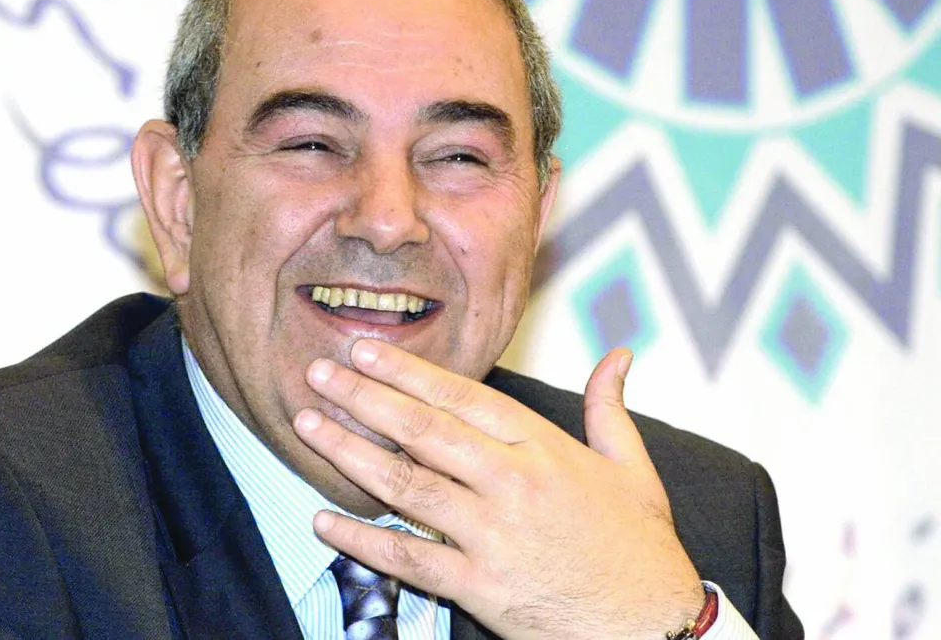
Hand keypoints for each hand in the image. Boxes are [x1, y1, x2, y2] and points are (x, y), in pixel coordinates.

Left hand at [292, 340, 704, 639]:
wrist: (653, 627)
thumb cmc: (640, 544)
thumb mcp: (633, 466)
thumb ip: (608, 407)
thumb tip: (618, 354)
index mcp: (543, 449)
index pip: (462, 397)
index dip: (407, 371)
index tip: (365, 349)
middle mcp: (512, 485)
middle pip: (423, 431)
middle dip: (363, 397)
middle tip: (318, 372)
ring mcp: (493, 537)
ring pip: (407, 486)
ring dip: (350, 454)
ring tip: (307, 425)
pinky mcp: (481, 587)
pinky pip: (409, 560)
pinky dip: (363, 540)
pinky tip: (324, 520)